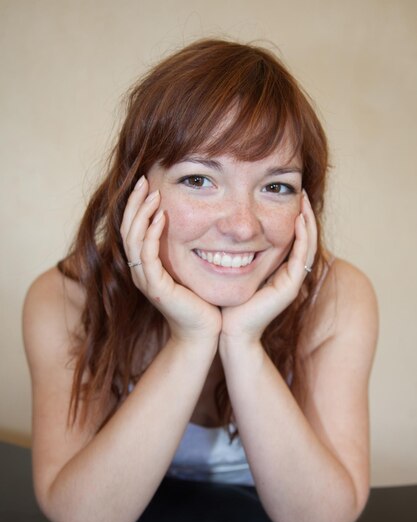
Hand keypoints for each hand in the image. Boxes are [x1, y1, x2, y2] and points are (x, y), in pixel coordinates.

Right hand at [120, 177, 221, 342]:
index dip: (136, 206)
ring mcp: (145, 280)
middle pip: (126, 229)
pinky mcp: (156, 287)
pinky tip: (162, 217)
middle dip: (134, 203)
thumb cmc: (201, 301)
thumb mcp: (189, 267)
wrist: (204, 331)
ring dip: (141, 213)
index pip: (132, 229)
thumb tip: (193, 222)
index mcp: (145, 266)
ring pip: (133, 239)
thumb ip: (184, 247)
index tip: (147, 183)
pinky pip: (147, 255)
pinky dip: (152, 234)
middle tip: (144, 179)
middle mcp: (140, 271)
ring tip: (152, 193)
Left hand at [220, 191, 316, 342]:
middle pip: (305, 239)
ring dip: (307, 221)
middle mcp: (289, 274)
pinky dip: (302, 237)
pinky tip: (298, 220)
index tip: (289, 196)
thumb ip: (236, 251)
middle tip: (301, 192)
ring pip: (308, 245)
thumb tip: (225, 228)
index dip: (294, 217)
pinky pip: (302, 257)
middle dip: (304, 214)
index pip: (294, 238)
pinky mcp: (290, 287)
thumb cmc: (226, 301)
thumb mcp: (233, 268)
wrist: (228, 329)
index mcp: (279, 270)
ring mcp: (292, 281)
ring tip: (303, 201)